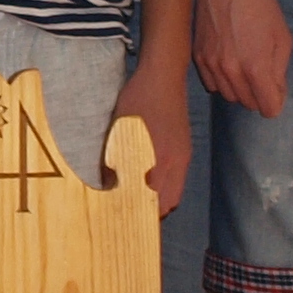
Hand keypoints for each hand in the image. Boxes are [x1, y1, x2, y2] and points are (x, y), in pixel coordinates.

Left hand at [113, 57, 194, 214]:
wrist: (163, 75)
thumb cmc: (138, 99)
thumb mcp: (119, 129)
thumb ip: (115, 158)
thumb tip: (108, 182)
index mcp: (161, 159)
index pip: (158, 203)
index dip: (143, 214)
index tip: (127, 216)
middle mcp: (177, 161)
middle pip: (170, 202)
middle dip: (153, 211)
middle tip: (131, 211)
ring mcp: (184, 154)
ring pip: (175, 189)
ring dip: (159, 197)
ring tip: (138, 196)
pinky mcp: (184, 147)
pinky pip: (177, 175)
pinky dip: (164, 183)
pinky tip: (148, 175)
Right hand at [195, 0, 290, 117]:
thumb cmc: (260, 5)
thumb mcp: (282, 36)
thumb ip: (280, 71)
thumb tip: (276, 93)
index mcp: (255, 67)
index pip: (268, 109)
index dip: (276, 101)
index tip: (277, 89)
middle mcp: (230, 71)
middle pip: (248, 104)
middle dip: (259, 94)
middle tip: (264, 73)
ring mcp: (210, 65)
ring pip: (228, 96)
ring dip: (240, 88)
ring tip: (245, 66)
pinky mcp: (196, 57)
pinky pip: (211, 84)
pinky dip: (222, 80)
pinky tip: (229, 61)